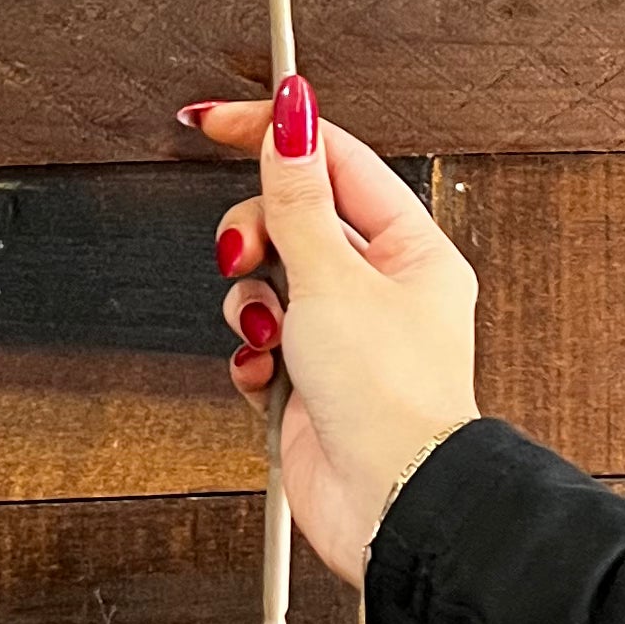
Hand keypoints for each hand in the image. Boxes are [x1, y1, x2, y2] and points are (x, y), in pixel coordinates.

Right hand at [186, 80, 478, 586]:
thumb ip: (296, 197)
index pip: (333, 162)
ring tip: (268, 334)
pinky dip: (251, 354)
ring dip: (251, 304)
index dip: (274, 136)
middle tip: (245, 257)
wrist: (387, 505)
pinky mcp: (310, 383)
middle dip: (255, 237)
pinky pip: (259, 342)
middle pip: (292, 221)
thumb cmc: (391, 400)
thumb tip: (291, 117)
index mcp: (409, 248)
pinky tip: (266, 373)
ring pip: (268, 283)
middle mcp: (380, 288)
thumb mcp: (333, 279)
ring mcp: (343, 337)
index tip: (215, 120)